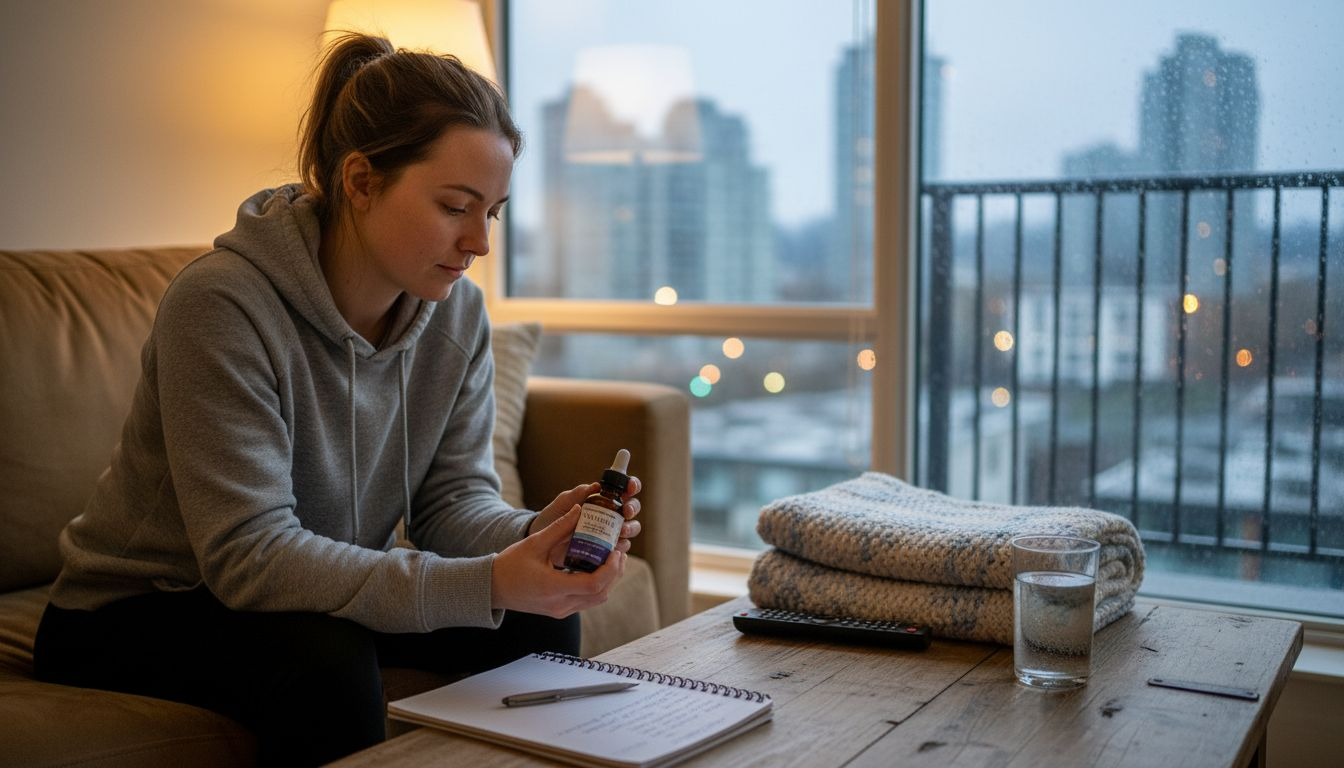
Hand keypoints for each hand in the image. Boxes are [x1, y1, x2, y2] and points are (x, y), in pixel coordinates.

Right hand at [492, 503, 626, 616]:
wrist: (493, 588)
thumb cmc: (510, 564)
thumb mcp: (534, 542)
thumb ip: (560, 527)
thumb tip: (580, 508)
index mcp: (553, 587)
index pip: (593, 584)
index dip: (610, 569)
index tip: (615, 551)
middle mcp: (560, 604)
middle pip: (600, 594)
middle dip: (615, 573)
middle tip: (618, 551)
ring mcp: (561, 611)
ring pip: (596, 600)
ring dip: (609, 581)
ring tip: (612, 559)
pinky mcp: (560, 611)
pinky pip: (587, 601)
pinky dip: (598, 586)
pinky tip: (598, 568)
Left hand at [528, 476, 642, 555]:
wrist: (543, 540)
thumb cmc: (554, 516)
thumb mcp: (564, 502)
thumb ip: (577, 493)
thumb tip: (595, 486)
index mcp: (604, 499)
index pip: (625, 489)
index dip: (632, 486)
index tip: (630, 488)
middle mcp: (612, 514)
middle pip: (633, 509)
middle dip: (633, 508)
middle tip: (625, 511)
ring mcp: (611, 532)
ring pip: (631, 528)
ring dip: (630, 528)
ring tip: (620, 531)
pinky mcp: (607, 550)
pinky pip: (621, 548)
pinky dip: (621, 547)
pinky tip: (615, 547)